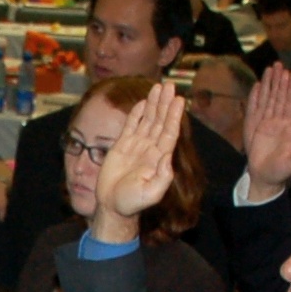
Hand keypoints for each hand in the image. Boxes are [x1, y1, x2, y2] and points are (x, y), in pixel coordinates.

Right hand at [90, 80, 185, 241]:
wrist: (112, 206)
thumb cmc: (132, 203)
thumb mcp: (150, 194)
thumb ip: (162, 178)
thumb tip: (167, 158)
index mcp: (158, 159)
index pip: (169, 132)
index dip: (174, 115)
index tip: (178, 100)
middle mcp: (150, 149)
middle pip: (160, 121)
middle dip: (165, 103)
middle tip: (170, 85)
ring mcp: (136, 147)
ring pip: (148, 120)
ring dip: (154, 104)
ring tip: (159, 87)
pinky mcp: (122, 146)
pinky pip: (131, 126)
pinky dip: (137, 114)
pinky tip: (144, 102)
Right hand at [241, 66, 290, 199]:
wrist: (264, 176)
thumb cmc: (281, 172)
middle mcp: (284, 124)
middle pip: (286, 100)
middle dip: (286, 85)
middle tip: (287, 69)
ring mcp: (270, 123)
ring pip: (273, 100)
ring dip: (274, 85)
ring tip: (274, 69)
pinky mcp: (258, 126)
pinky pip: (258, 107)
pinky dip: (259, 96)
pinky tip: (260, 84)